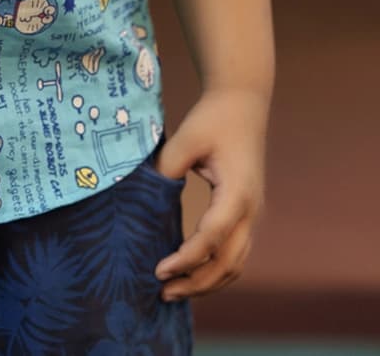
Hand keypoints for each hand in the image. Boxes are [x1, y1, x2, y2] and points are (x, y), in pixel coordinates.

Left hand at [153, 86, 268, 301]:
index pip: (211, 238)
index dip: (186, 259)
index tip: (159, 271)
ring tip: (174, 291)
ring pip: (235, 264)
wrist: (243, 104)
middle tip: (162, 293)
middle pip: (228, 263)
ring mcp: (252, 215)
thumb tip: (144, 200)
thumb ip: (167, 169)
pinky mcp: (247, 214)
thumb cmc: (214, 118)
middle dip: (197, 283)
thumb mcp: (187, 137)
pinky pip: (236, 253)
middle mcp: (250, 210)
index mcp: (237, 193)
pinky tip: (192, 273)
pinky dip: (216, 270)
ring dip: (207, 282)